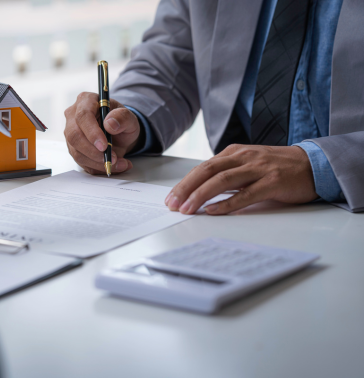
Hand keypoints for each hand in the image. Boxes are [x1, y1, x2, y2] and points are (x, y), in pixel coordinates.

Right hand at [64, 92, 140, 174]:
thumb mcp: (129, 117)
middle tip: (112, 158)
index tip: (104, 146)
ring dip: (98, 162)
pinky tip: (113, 166)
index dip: (92, 132)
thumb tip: (110, 124)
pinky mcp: (73, 148)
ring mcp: (71, 133)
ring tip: (119, 163)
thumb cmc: (121, 121)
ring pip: (77, 152)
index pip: (83, 116)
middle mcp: (73, 116)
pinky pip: (82, 162)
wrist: (119, 133)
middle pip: (74, 135)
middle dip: (93, 151)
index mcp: (86, 101)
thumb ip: (122, 117)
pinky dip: (98, 167)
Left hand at [165, 144, 317, 214]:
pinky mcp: (272, 182)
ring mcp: (258, 169)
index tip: (171, 198)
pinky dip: (227, 203)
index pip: (203, 167)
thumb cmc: (276, 167)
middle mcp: (244, 157)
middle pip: (207, 171)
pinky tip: (213, 211)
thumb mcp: (247, 164)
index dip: (185, 183)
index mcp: (234, 152)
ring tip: (187, 209)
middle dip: (186, 188)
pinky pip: (245, 194)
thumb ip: (226, 174)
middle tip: (172, 204)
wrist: (312, 164)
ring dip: (201, 195)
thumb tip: (199, 191)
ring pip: (222, 180)